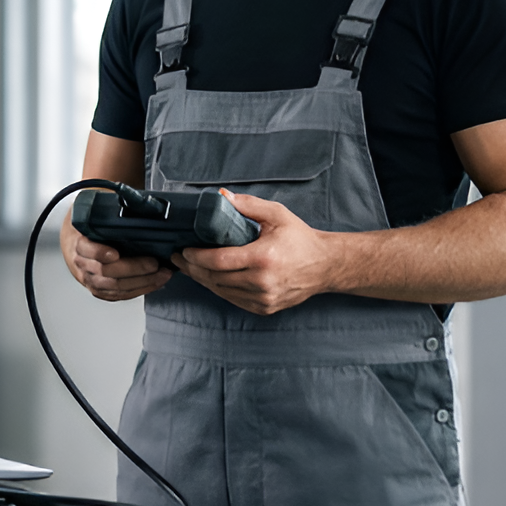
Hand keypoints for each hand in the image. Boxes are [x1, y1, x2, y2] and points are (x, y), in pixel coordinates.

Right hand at [62, 214, 171, 300]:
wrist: (77, 245)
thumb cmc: (91, 229)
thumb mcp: (94, 216)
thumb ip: (109, 212)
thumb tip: (136, 201)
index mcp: (79, 242)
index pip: (86, 249)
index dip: (99, 253)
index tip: (115, 253)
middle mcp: (83, 264)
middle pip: (105, 271)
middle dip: (133, 269)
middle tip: (153, 263)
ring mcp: (91, 280)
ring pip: (116, 287)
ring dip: (142, 282)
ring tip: (162, 274)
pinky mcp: (101, 291)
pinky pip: (121, 295)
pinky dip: (141, 289)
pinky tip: (156, 282)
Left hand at [173, 190, 338, 314]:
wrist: (324, 266)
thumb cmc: (300, 239)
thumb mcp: (277, 214)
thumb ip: (247, 205)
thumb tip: (220, 197)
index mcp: (263, 258)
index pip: (218, 261)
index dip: (196, 257)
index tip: (185, 250)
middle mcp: (262, 282)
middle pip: (215, 278)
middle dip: (193, 268)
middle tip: (180, 258)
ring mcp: (263, 299)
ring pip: (221, 291)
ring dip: (203, 279)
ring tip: (191, 267)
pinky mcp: (264, 308)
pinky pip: (233, 299)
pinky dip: (219, 288)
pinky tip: (211, 278)